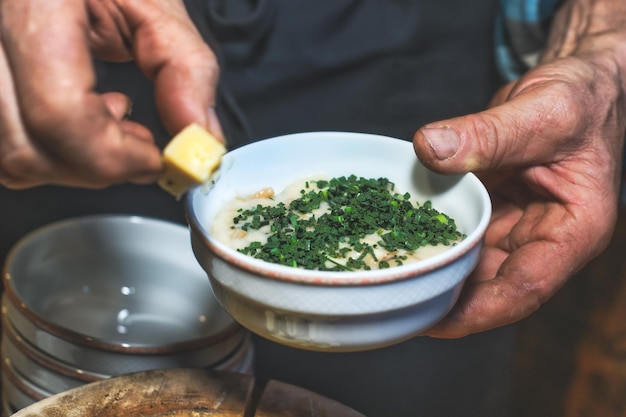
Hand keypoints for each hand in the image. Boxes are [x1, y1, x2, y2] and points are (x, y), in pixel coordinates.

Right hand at [0, 0, 220, 188]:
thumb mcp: (154, 3)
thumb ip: (185, 69)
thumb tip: (201, 139)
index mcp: (34, 2)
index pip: (61, 113)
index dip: (116, 155)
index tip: (157, 160)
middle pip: (28, 148)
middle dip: (99, 167)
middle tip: (144, 153)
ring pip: (9, 156)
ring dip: (72, 164)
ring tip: (115, 126)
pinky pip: (2, 142)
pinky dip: (47, 151)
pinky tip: (83, 117)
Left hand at [413, 0, 625, 337]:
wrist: (578, 81)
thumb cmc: (582, 98)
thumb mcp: (542, 112)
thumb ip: (488, 133)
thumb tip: (430, 147)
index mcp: (573, 231)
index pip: (524, 289)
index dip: (475, 311)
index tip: (430, 322)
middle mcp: (543, 237)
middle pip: (491, 285)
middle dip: (444, 298)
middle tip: (393, 300)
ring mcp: (516, 224)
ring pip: (472, 261)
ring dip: (435, 268)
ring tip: (387, 276)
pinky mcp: (494, 207)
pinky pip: (461, 228)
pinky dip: (432, 233)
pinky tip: (397, 236)